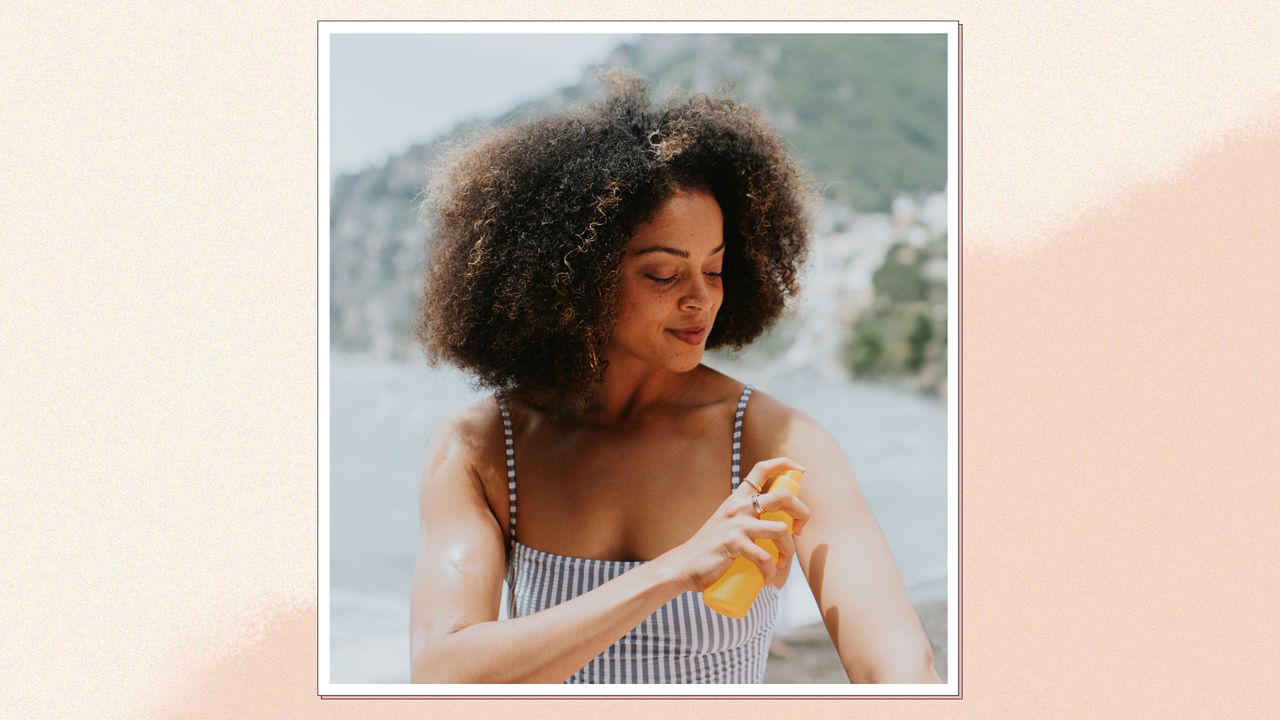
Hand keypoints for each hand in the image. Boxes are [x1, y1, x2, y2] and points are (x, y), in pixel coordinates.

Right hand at [665, 457, 810, 592]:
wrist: (683, 566)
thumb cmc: (709, 550)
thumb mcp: (728, 525)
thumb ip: (746, 521)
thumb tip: (778, 533)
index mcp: (737, 498)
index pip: (762, 468)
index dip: (786, 464)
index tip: (801, 471)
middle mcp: (738, 506)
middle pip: (783, 497)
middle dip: (802, 513)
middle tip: (799, 531)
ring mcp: (736, 524)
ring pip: (781, 530)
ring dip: (789, 551)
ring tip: (782, 565)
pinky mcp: (733, 543)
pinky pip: (764, 557)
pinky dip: (772, 571)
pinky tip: (768, 580)